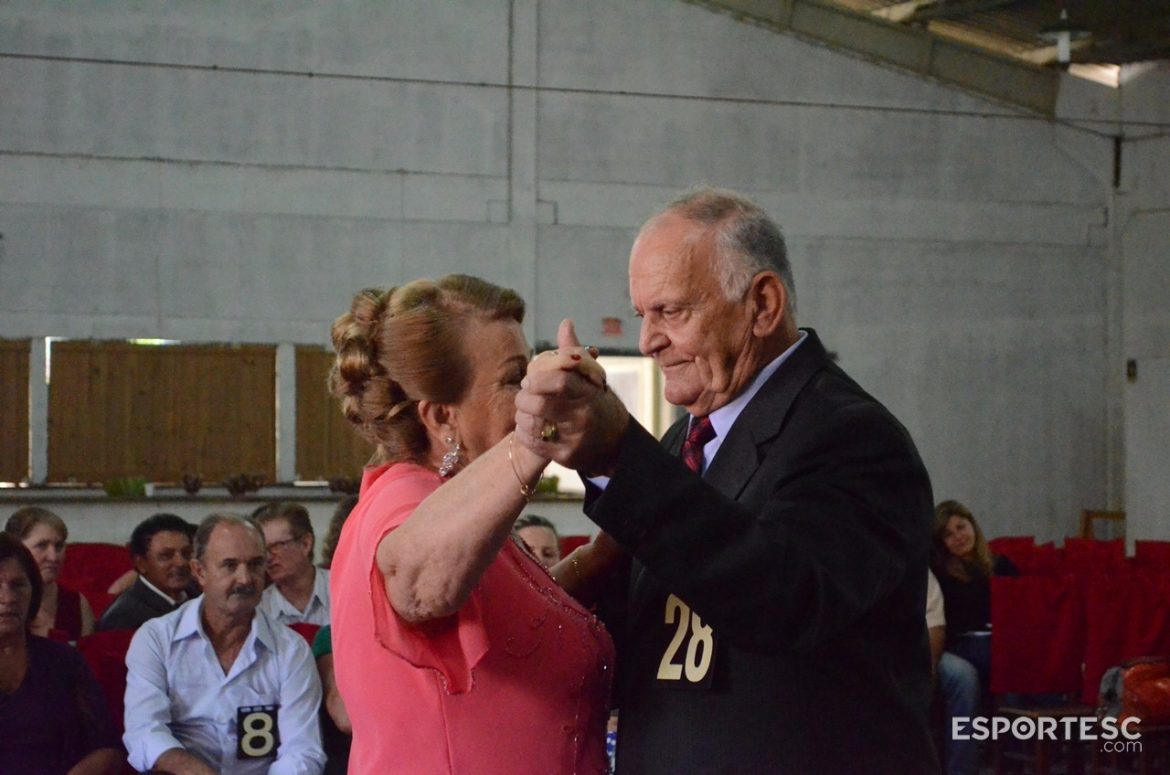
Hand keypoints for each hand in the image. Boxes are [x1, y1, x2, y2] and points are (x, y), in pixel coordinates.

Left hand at [515, 319, 629, 475]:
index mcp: (588, 393)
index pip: (559, 382)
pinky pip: (533, 443)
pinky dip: (524, 433)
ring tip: (524, 411)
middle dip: (524, 399)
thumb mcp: (590, 377)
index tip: (528, 380)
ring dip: (522, 416)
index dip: (537, 380)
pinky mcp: (565, 456)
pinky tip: (528, 427)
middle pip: (540, 405)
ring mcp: (574, 438)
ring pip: (533, 424)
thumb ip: (573, 353)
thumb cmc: (595, 402)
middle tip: (523, 395)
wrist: (614, 441)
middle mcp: (583, 416)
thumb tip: (565, 323)